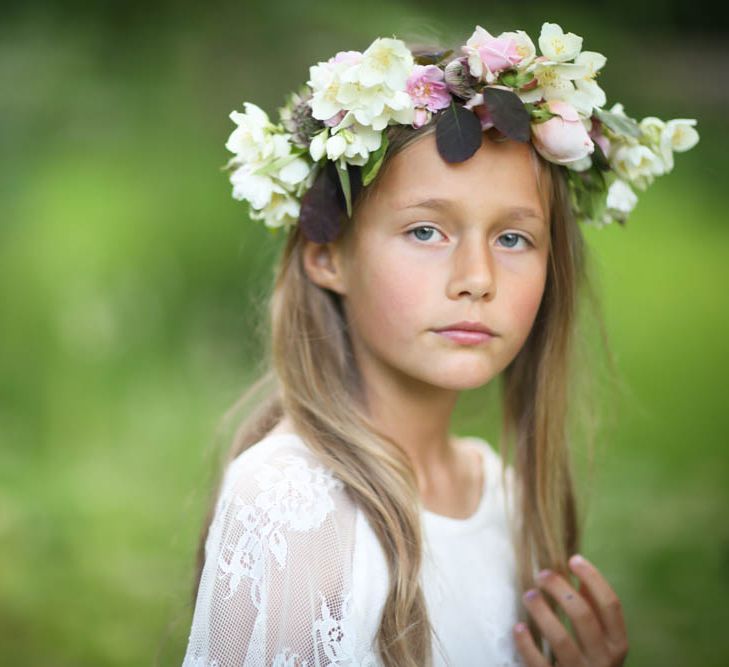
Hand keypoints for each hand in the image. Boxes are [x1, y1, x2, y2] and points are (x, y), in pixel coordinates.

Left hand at [513, 554, 628, 666]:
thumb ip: (593, 608)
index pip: (611, 604)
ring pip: (561, 640)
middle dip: (560, 590)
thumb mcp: (601, 638)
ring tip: (529, 595)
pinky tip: (518, 627)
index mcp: (617, 643)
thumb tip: (580, 572)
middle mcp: (604, 660)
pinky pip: (539, 663)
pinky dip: (527, 644)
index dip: (593, 578)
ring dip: (542, 612)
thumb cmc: (590, 660)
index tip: (573, 559)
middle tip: (542, 575)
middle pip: (583, 616)